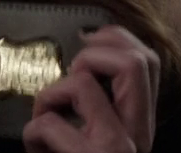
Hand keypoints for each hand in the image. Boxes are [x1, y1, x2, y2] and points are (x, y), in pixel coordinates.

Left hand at [22, 26, 160, 152]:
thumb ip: (101, 102)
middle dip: (90, 55)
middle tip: (69, 79)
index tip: (85, 41)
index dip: (114, 37)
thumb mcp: (99, 135)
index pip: (148, 61)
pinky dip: (31, 131)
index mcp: (141, 125)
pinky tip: (36, 150)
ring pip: (83, 83)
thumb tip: (82, 54)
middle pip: (136, 61)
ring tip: (46, 118)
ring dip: (49, 94)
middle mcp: (140, 136)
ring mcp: (118, 149)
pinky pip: (49, 122)